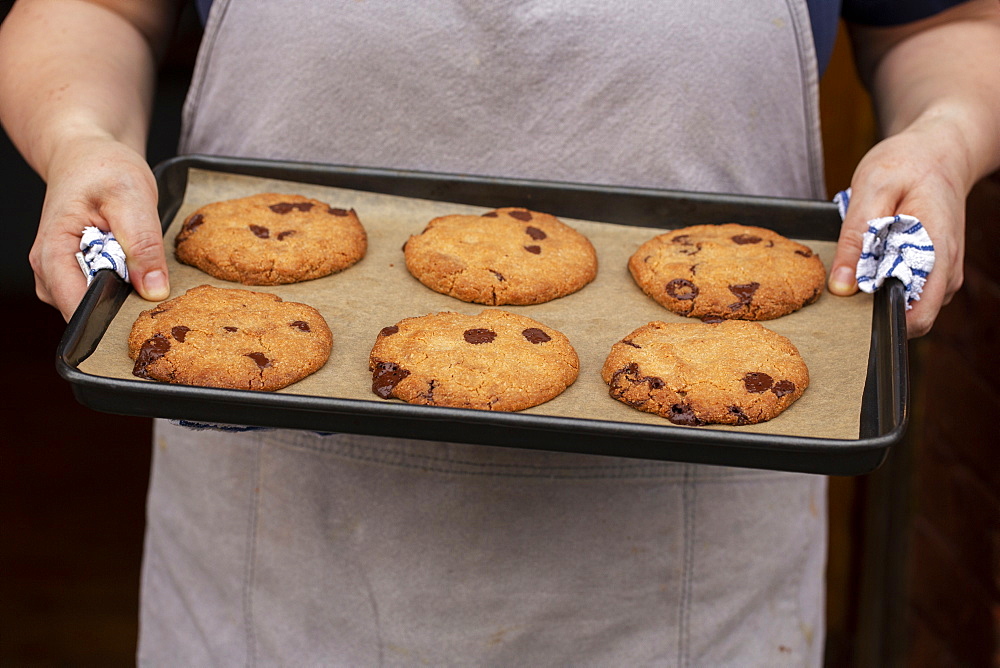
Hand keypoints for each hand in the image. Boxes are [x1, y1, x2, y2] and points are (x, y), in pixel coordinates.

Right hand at [30, 134, 169, 320]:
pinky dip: (123, 285)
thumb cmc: (102, 170)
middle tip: (153, 283)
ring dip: (124, 294)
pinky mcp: (78, 275)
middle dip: (121, 305)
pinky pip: (102, 294)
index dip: (111, 315)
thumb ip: (142, 244)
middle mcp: (49, 271)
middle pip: (86, 311)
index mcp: (52, 253)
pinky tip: (136, 267)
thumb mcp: (131, 198)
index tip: (144, 309)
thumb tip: (153, 290)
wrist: (88, 157)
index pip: (76, 307)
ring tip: (143, 266)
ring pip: (96, 305)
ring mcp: (61, 275)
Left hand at [827, 114, 966, 337]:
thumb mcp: (872, 190)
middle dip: (874, 309)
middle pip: (910, 318)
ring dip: (878, 293)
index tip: (850, 307)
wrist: (938, 151)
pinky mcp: (931, 270)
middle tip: (846, 279)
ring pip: (907, 305)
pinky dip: (885, 280)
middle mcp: (946, 272)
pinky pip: (906, 290)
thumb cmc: (907, 164)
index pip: (916, 316)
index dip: (881, 321)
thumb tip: (842, 286)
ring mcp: (942, 274)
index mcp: (936, 253)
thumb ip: (856, 239)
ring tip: (861, 259)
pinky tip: (872, 257)